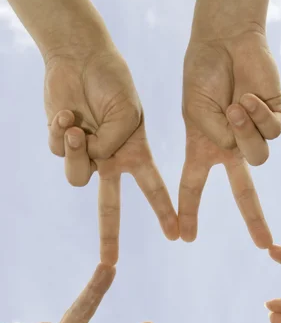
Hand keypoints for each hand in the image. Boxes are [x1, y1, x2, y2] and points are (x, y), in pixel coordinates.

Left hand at [44, 44, 178, 264]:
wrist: (79, 58)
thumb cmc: (112, 80)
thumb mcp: (127, 111)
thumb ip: (115, 142)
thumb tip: (95, 162)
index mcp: (136, 152)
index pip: (154, 188)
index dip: (166, 212)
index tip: (177, 236)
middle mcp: (111, 159)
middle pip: (110, 206)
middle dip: (109, 235)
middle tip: (109, 264)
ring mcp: (86, 154)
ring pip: (77, 178)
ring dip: (76, 153)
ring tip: (77, 126)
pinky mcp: (63, 145)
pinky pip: (60, 153)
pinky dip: (62, 132)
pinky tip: (67, 114)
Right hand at [179, 30, 280, 246]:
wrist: (224, 41)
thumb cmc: (203, 75)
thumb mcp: (196, 113)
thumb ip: (216, 139)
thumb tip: (241, 153)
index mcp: (204, 148)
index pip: (193, 186)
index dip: (187, 212)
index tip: (183, 237)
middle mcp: (230, 147)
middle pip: (244, 191)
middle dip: (254, 218)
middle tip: (264, 244)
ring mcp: (253, 135)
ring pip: (258, 157)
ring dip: (244, 133)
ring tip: (236, 106)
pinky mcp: (274, 119)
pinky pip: (271, 133)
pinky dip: (258, 116)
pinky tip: (249, 98)